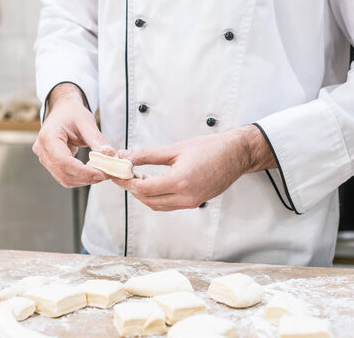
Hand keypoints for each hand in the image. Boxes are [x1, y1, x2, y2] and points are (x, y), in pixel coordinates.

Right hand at [33, 83, 114, 187]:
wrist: (63, 110)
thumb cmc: (72, 113)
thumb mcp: (86, 122)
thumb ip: (97, 140)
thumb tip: (109, 155)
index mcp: (48, 137)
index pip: (64, 161)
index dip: (83, 171)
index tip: (102, 174)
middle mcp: (42, 150)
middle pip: (64, 173)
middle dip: (87, 177)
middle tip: (107, 174)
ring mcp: (44, 158)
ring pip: (65, 179)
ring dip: (84, 180)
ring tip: (102, 174)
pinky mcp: (50, 163)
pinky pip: (65, 176)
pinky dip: (80, 178)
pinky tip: (93, 173)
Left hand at [112, 125, 275, 210]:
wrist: (236, 155)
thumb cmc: (211, 148)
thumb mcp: (176, 149)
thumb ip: (148, 155)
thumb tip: (127, 156)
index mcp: (180, 181)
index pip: (144, 188)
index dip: (127, 182)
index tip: (117, 174)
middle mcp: (186, 196)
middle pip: (148, 200)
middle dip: (132, 189)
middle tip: (123, 175)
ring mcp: (192, 202)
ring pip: (158, 205)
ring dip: (144, 195)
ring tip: (136, 178)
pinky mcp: (195, 202)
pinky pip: (169, 205)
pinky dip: (157, 197)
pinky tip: (152, 183)